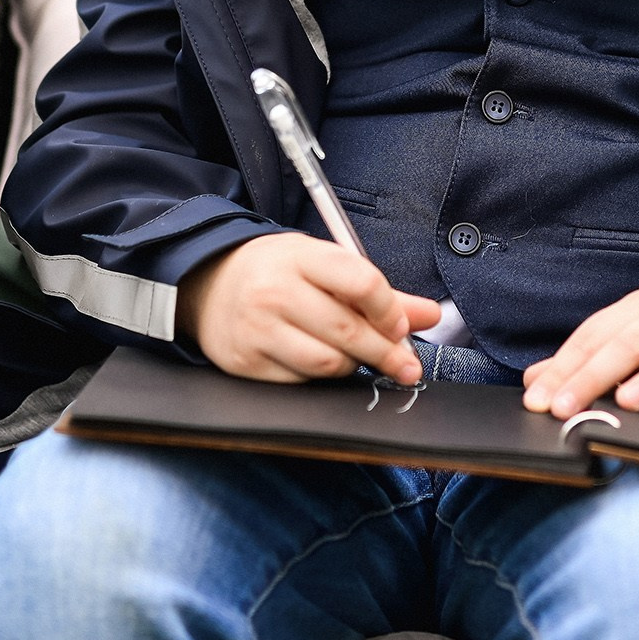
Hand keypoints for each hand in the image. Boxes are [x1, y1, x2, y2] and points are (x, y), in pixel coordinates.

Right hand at [177, 232, 439, 385]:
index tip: (402, 327)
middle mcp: (274, 291)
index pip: (360, 282)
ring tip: (356, 357)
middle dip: (385, 352)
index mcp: (299, 257)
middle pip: (347, 331)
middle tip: (407, 366)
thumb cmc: (278, 272)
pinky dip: (320, 378)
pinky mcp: (245, 363)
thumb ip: (377, 292)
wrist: (208, 283)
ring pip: (326, 363)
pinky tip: (322, 363)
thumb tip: (430, 315)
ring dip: (352, 366)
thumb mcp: (322, 265)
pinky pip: (300, 383)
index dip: (389, 310)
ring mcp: (256, 330)